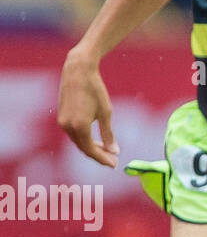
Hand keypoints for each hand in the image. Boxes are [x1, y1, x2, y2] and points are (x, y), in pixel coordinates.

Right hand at [57, 52, 118, 167]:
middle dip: (98, 155)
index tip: (113, 164)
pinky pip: (73, 134)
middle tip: (112, 160)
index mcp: (79, 127)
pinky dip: (84, 139)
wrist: (78, 72)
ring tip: (105, 151)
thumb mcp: (106, 112)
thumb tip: (114, 151)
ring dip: (90, 147)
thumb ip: (108, 133)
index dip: (102, 158)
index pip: (90, 150)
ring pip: (77, 141)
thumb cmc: (95, 91)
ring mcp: (62, 123)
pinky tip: (94, 140)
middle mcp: (67, 127)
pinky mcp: (61, 117)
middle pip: (83, 148)